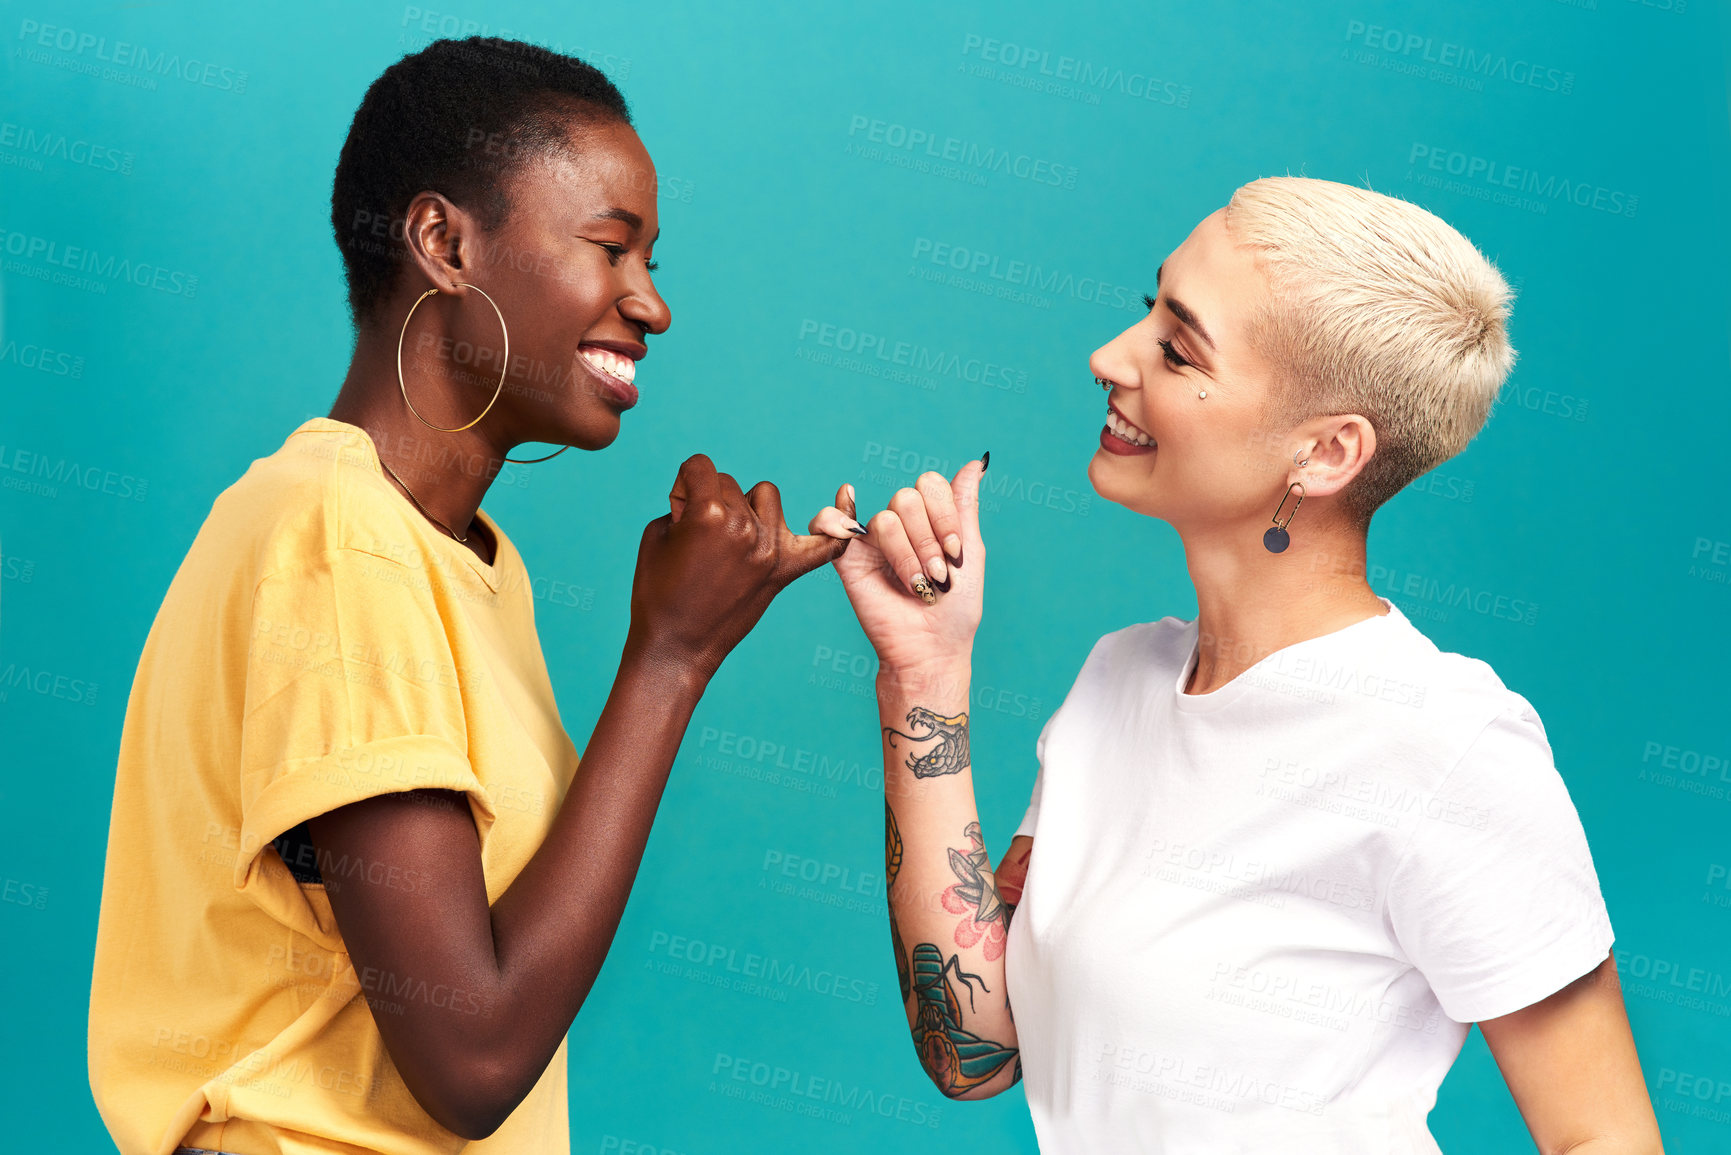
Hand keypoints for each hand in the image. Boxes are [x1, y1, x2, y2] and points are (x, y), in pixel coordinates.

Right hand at [631, 453, 852, 677]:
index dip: (684, 486)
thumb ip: (683, 502)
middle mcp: (745, 528)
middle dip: (708, 500)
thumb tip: (708, 493)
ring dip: (746, 506)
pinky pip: (825, 544)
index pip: (701, 468)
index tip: (678, 514)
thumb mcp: (657, 534)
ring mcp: (769, 549)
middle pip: (730, 484)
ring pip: (765, 495)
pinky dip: (838, 524)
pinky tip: (846, 497)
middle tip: (694, 539)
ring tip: (727, 537)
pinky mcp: (785, 572)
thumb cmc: (656, 592)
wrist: (676, 648)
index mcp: (708, 515)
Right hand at [808, 458, 986, 678]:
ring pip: (885, 519)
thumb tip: (975, 461)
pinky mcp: (846, 558)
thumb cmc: (956, 608)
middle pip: (907, 498)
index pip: (930, 485)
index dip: (944, 516)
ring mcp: (872, 540)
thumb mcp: (971, 551)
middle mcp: (900, 525)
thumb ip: (966, 505)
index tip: (955, 552)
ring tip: (915, 585)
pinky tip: (851, 530)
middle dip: (928, 541)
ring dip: (906, 556)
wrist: (931, 648)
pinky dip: (835, 518)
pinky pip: (829, 520)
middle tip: (936, 575)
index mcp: (928, 518)